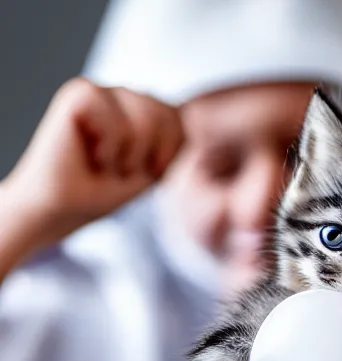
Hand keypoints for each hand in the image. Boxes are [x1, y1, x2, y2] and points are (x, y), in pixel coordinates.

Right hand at [3, 78, 183, 248]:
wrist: (65, 209)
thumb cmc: (106, 190)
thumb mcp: (155, 167)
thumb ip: (177, 141)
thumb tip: (197, 123)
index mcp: (146, 110)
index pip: (183, 122)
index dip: (170, 155)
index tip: (146, 172)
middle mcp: (126, 95)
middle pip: (168, 117)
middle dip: (150, 155)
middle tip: (122, 170)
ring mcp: (103, 90)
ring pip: (146, 117)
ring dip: (129, 155)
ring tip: (107, 163)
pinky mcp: (79, 93)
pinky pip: (117, 122)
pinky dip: (109, 149)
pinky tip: (91, 155)